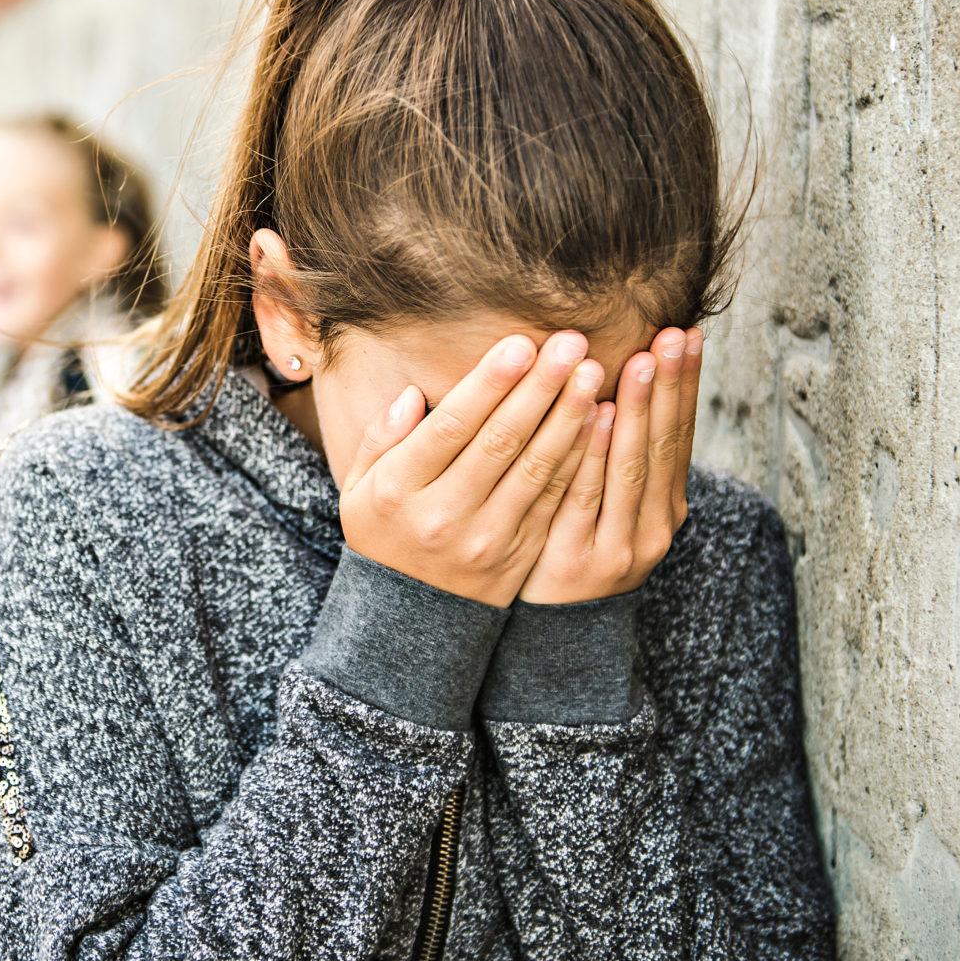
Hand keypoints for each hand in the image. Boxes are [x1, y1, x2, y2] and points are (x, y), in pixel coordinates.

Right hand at [341, 330, 606, 606]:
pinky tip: (598, 422)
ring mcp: (486, 539)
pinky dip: (579, 458)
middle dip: (539, 388)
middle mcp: (444, 515)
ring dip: (568, 417)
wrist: (410, 617)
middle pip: (500, 441)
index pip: (451, 427)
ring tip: (592, 372)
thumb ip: (382, 438)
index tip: (521, 343)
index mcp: (399, 490)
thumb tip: (414, 395)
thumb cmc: (385, 532)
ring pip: (535, 469)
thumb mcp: (360, 487)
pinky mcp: (520, 554)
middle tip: (571, 343)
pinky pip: (554, 499)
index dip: (489, 384)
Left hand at [519, 326, 702, 603]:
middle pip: (663, 445)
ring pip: (631, 468)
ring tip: (642, 361)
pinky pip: (586, 497)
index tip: (687, 334)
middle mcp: (654, 525)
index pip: (679, 434)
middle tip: (671, 336)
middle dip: (669, 387)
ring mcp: (620, 546)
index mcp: (664, 506)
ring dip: (639, 412)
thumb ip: (616, 454)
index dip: (685, 385)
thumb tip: (623, 380)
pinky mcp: (580, 561)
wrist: (552, 633)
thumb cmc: (574, 549)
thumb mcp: (608, 506)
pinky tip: (599, 416)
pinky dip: (595, 456)